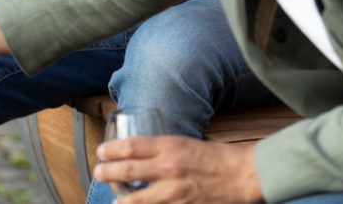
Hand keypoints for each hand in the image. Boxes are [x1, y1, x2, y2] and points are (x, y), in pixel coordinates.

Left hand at [94, 136, 262, 203]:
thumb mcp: (189, 144)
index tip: (102, 151)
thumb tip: (146, 157)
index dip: (110, 150)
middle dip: (106, 172)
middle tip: (99, 172)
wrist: (244, 175)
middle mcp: (168, 168)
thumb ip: (166, 151)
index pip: (130, 147)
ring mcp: (173, 192)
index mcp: (170, 146)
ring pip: (134, 199)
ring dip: (119, 199)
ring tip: (114, 199)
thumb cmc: (219, 158)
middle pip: (126, 171)